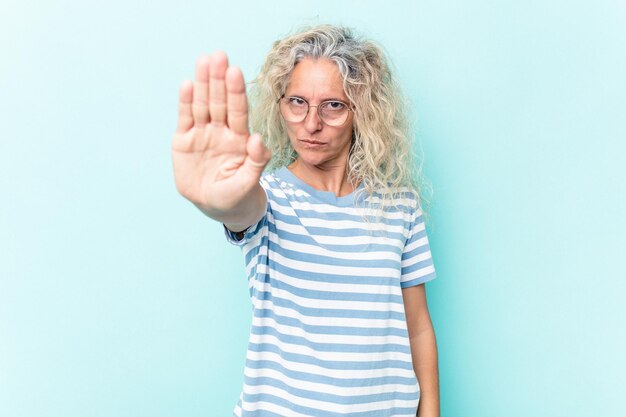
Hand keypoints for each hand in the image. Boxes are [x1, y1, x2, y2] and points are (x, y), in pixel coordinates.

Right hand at [171, 51, 270, 215]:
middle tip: (219, 56)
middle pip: (220, 101)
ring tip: (204, 61)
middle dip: (219, 80)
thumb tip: (258, 139)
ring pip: (202, 104)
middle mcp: (221, 130)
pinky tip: (188, 84)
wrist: (216, 207)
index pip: (238, 110)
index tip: (235, 72)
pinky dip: (186, 102)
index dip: (236, 92)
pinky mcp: (184, 140)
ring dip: (203, 84)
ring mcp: (202, 134)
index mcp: (240, 138)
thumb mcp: (249, 182)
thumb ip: (256, 160)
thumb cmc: (238, 194)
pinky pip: (185, 118)